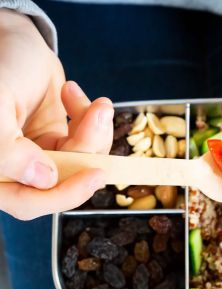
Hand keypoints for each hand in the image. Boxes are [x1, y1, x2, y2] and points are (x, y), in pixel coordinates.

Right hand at [0, 10, 113, 219]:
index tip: (94, 175)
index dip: (63, 195)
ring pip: (82, 161)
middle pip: (65, 182)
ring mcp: (42, 155)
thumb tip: (44, 179)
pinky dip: (92, 118)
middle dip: (89, 150)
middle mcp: (18, 169)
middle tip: (100, 117)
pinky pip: (88, 141)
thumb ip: (7, 148)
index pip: (28, 201)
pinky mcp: (60, 139)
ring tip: (95, 101)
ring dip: (96, 131)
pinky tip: (72, 92)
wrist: (10, 41)